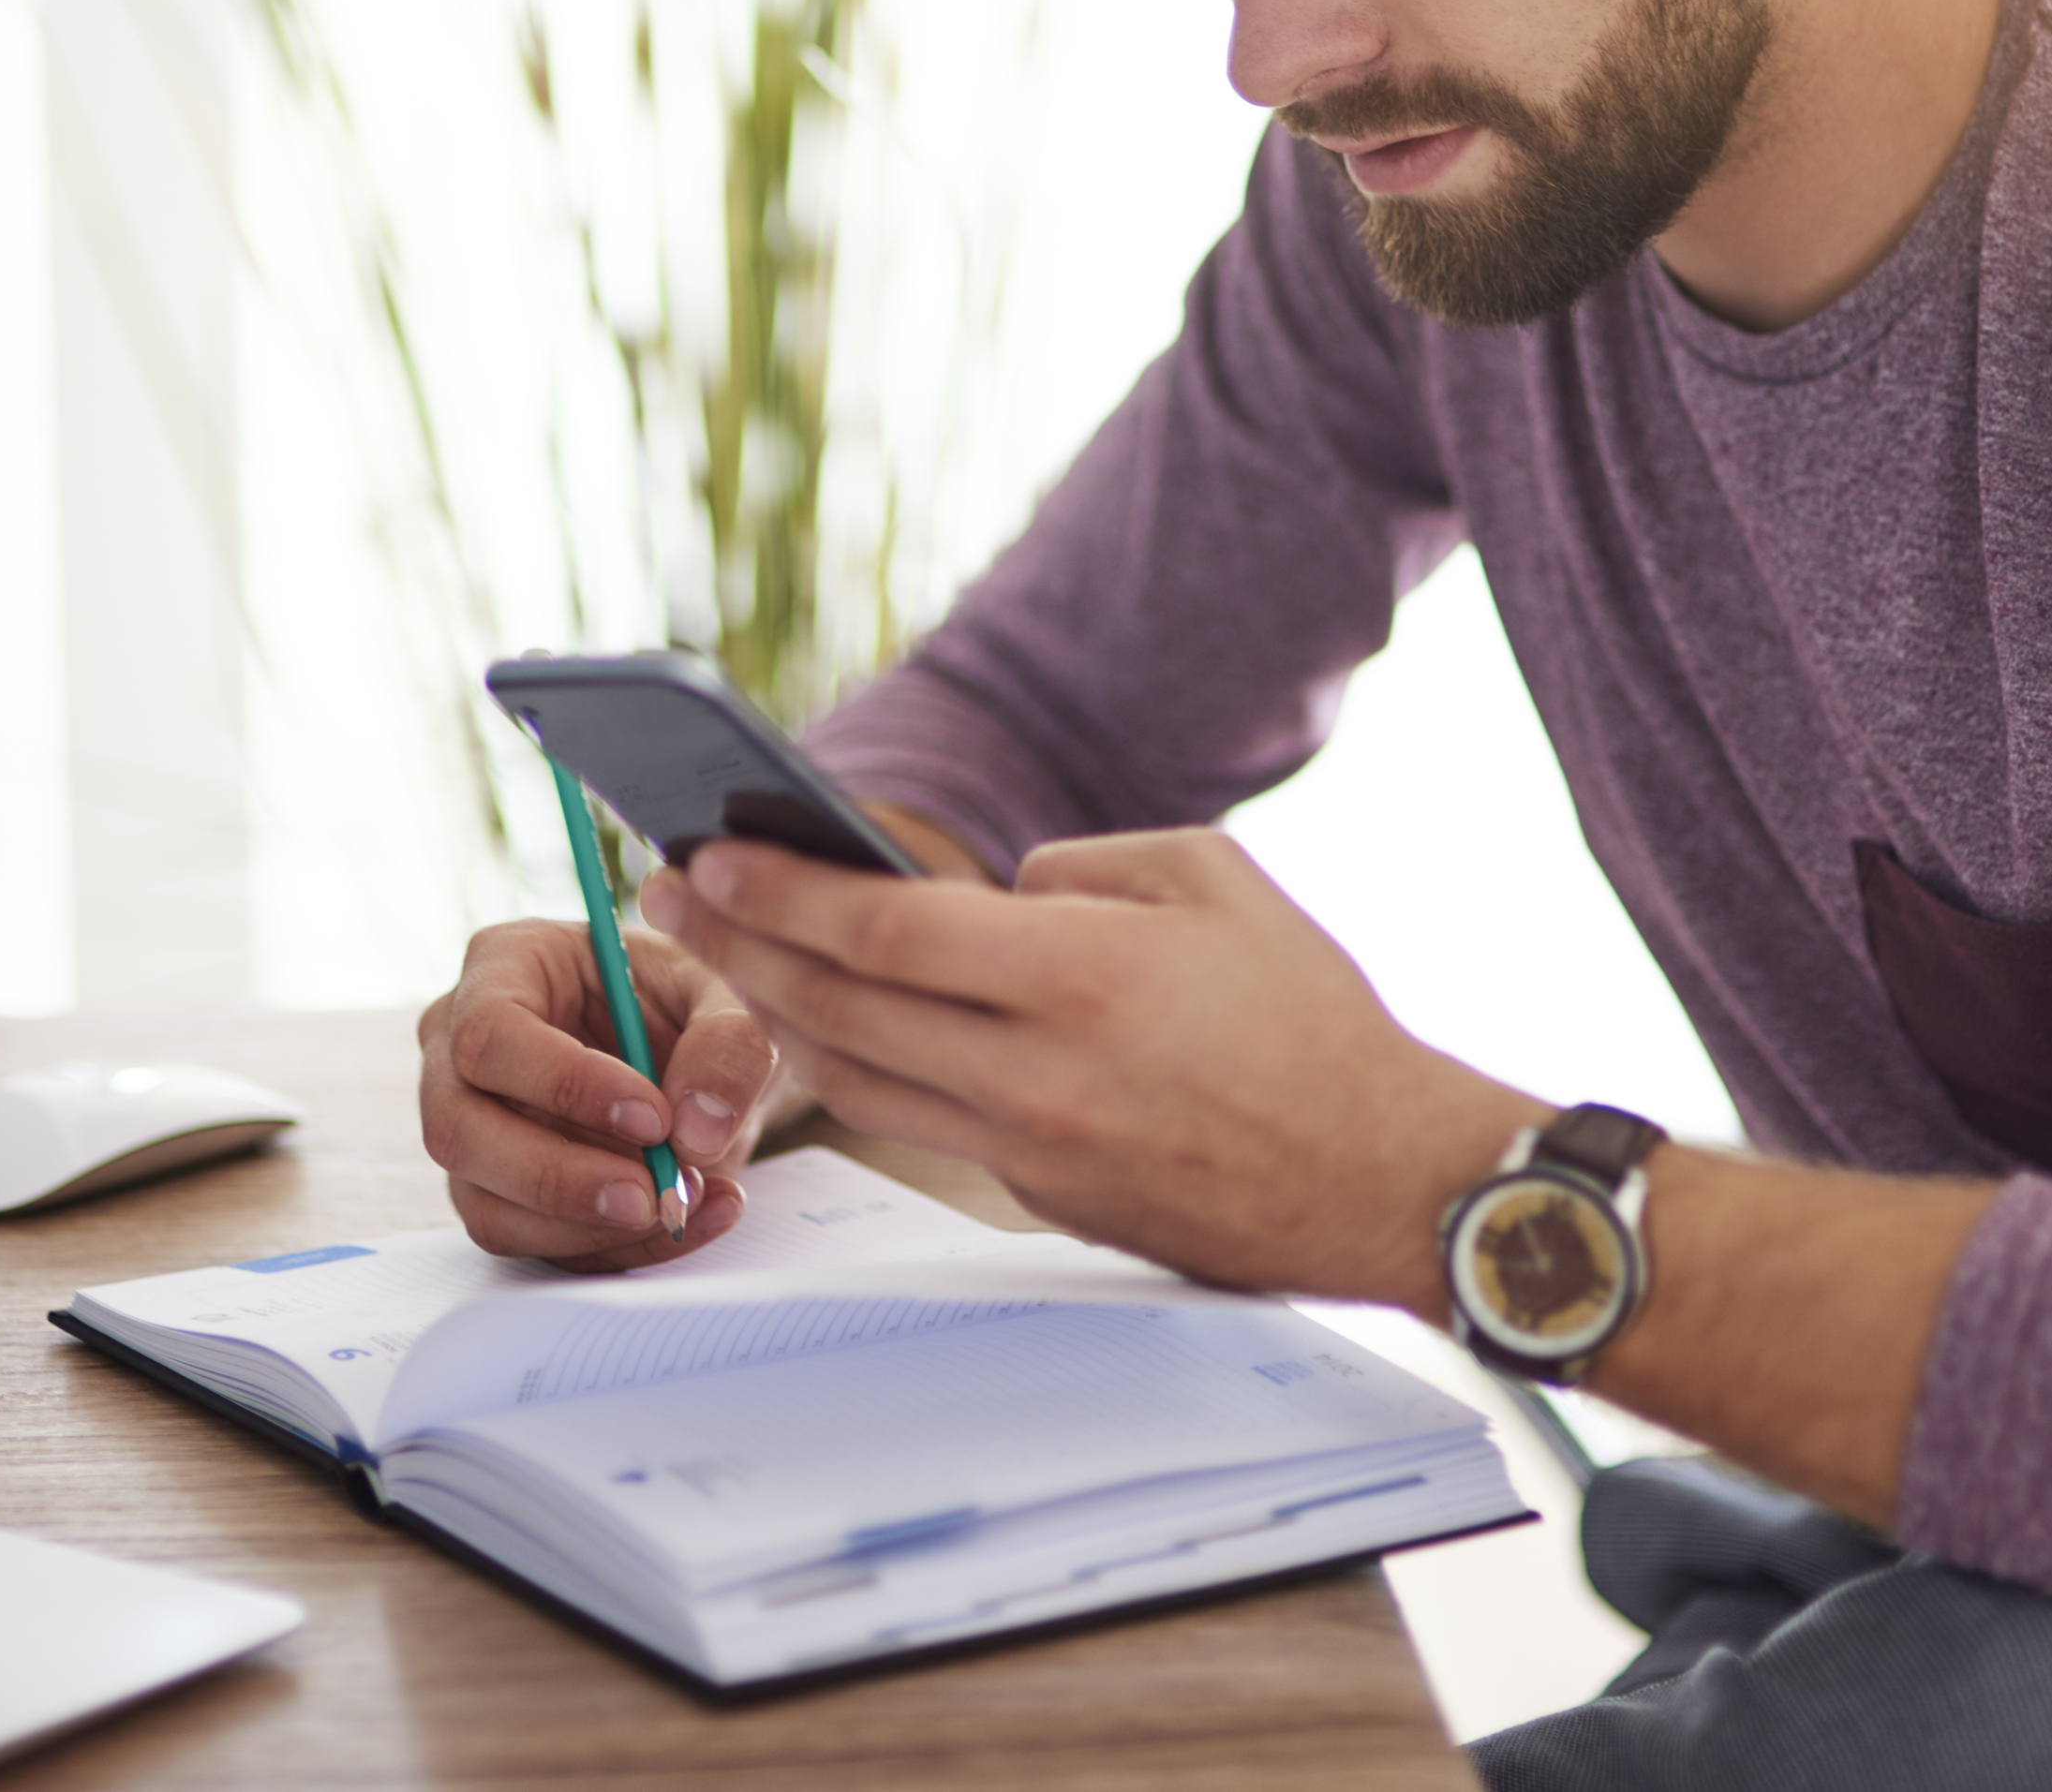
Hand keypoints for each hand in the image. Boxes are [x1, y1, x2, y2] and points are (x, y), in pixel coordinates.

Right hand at [417, 914, 779, 1270]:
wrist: (687, 1053)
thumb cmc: (681, 1001)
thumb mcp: (722, 993)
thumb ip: (726, 1043)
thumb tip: (696, 1132)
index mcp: (501, 967)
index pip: (491, 1034)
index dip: (565, 1084)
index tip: (654, 1117)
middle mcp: (457, 1049)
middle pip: (459, 1130)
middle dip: (559, 1177)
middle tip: (654, 1193)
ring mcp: (467, 1128)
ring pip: (485, 1204)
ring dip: (587, 1226)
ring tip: (684, 1203)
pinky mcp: (494, 1193)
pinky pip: (529, 1243)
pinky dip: (611, 1247)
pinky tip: (687, 1222)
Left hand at [646, 827, 1535, 1309]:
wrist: (1384, 1178)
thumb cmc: (1311, 1016)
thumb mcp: (1213, 880)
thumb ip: (1084, 866)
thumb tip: (996, 890)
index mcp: (1079, 974)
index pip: (882, 928)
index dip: (778, 890)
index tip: (706, 850)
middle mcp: (1037, 1072)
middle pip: (840, 1008)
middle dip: (738, 944)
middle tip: (667, 891)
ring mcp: (1031, 1149)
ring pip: (858, 1080)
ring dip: (776, 1014)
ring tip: (721, 954)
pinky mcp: (1042, 1199)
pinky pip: (925, 1123)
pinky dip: (860, 1070)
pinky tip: (827, 1026)